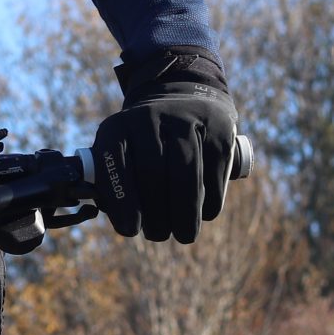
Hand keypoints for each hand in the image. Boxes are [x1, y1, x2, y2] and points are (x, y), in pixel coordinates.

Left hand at [92, 49, 238, 244]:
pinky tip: (205, 212)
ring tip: (183, 234)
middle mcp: (150, 117)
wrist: (184, 99)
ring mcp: (187, 120)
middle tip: (158, 235)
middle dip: (156, 214)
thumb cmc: (145, 143)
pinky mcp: (219, 130)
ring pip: (186, 175)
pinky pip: (214, 175)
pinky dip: (210, 202)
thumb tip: (125, 223)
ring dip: (186, 214)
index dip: (122, 200)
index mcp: (118, 127)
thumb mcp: (122, 152)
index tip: (130, 230)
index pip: (114, 163)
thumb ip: (115, 183)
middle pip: (153, 174)